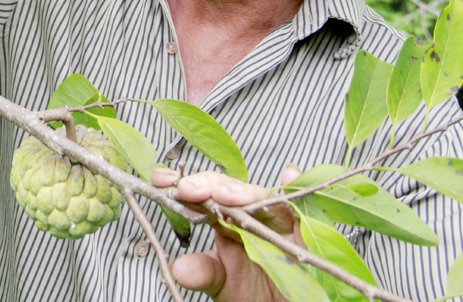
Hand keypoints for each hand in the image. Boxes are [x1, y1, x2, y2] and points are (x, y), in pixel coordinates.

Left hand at [151, 166, 302, 301]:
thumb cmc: (252, 293)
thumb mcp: (222, 284)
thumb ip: (203, 273)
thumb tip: (179, 268)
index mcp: (224, 220)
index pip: (201, 196)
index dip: (181, 184)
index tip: (159, 179)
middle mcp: (249, 214)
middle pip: (228, 189)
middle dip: (206, 185)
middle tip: (187, 189)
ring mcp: (276, 220)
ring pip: (260, 197)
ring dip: (241, 193)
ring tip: (222, 194)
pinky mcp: (303, 231)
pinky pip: (302, 206)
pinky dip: (297, 186)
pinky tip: (290, 173)